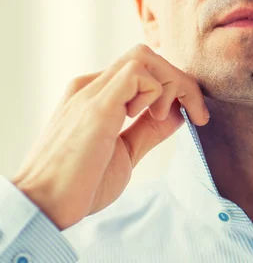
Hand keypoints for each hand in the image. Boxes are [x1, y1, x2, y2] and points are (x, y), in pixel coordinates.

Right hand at [10, 44, 209, 229]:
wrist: (45, 205)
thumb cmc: (81, 185)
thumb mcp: (126, 152)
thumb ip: (148, 131)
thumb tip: (177, 113)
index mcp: (96, 97)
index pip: (142, 71)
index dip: (174, 88)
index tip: (195, 117)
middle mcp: (92, 87)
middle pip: (147, 56)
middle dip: (181, 82)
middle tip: (197, 115)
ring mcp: (92, 92)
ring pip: (144, 56)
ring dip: (171, 84)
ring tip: (164, 120)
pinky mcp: (97, 105)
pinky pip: (137, 71)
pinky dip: (157, 91)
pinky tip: (151, 118)